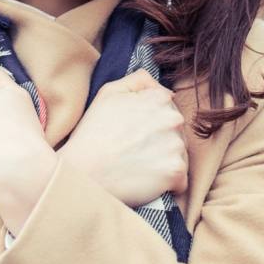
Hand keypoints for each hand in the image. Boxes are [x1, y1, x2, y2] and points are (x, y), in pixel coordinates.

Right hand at [63, 69, 188, 207]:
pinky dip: (168, 183)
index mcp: (160, 99)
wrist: (82, 172)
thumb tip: (163, 88)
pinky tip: (147, 181)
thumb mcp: (109, 93)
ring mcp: (176, 145)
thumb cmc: (93, 133)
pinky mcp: (176, 171)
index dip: (152, 122)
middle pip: (177, 132)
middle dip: (162, 141)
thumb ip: (139, 80)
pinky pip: (181, 180)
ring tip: (139, 166)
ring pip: (179, 155)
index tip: (137, 132)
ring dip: (165, 161)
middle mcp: (173, 119)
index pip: (169, 110)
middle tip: (136, 151)